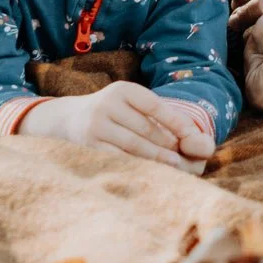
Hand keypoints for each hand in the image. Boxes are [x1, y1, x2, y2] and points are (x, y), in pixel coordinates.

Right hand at [20, 82, 217, 172]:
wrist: (68, 119)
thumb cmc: (112, 113)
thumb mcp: (129, 105)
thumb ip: (156, 116)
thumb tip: (194, 138)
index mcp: (123, 90)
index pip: (156, 106)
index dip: (177, 123)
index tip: (193, 138)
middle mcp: (107, 104)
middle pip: (146, 128)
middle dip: (168, 144)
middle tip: (186, 158)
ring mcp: (96, 125)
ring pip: (134, 146)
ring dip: (157, 158)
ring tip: (175, 167)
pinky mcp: (88, 146)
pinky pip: (118, 158)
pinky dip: (137, 166)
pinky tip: (151, 172)